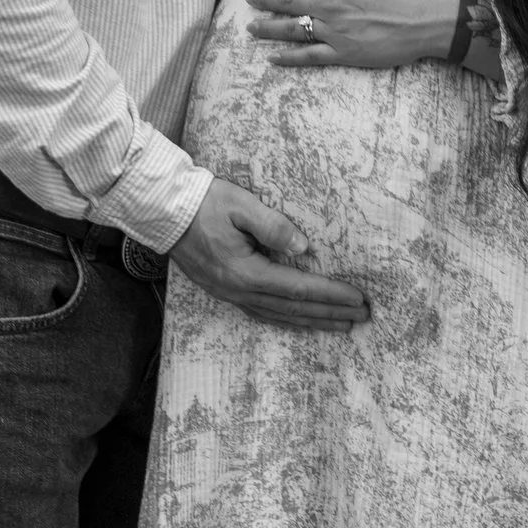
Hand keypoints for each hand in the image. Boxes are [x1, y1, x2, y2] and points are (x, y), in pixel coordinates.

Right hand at [168, 177, 368, 331]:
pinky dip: (288, 321)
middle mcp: (238, 291)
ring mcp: (230, 295)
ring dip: (313, 322)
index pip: (298, 288)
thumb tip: (303, 246)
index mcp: (245, 271)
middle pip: (293, 309)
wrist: (165, 211)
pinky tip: (302, 322)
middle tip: (362, 316)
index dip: (331, 294)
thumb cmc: (204, 203)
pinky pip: (263, 314)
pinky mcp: (225, 291)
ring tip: (342, 325)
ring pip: (279, 317)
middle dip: (331, 313)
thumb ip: (273, 225)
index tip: (358, 297)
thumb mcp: (240, 204)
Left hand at [247, 0, 461, 68]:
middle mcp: (330, 6)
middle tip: (249, 1)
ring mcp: (335, 31)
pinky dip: (289, 58)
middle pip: (289, 2)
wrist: (428, 17)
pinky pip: (310, 57)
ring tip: (251, 28)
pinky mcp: (344, 54)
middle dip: (265, 1)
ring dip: (269, 28)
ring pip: (293, 29)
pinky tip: (273, 58)